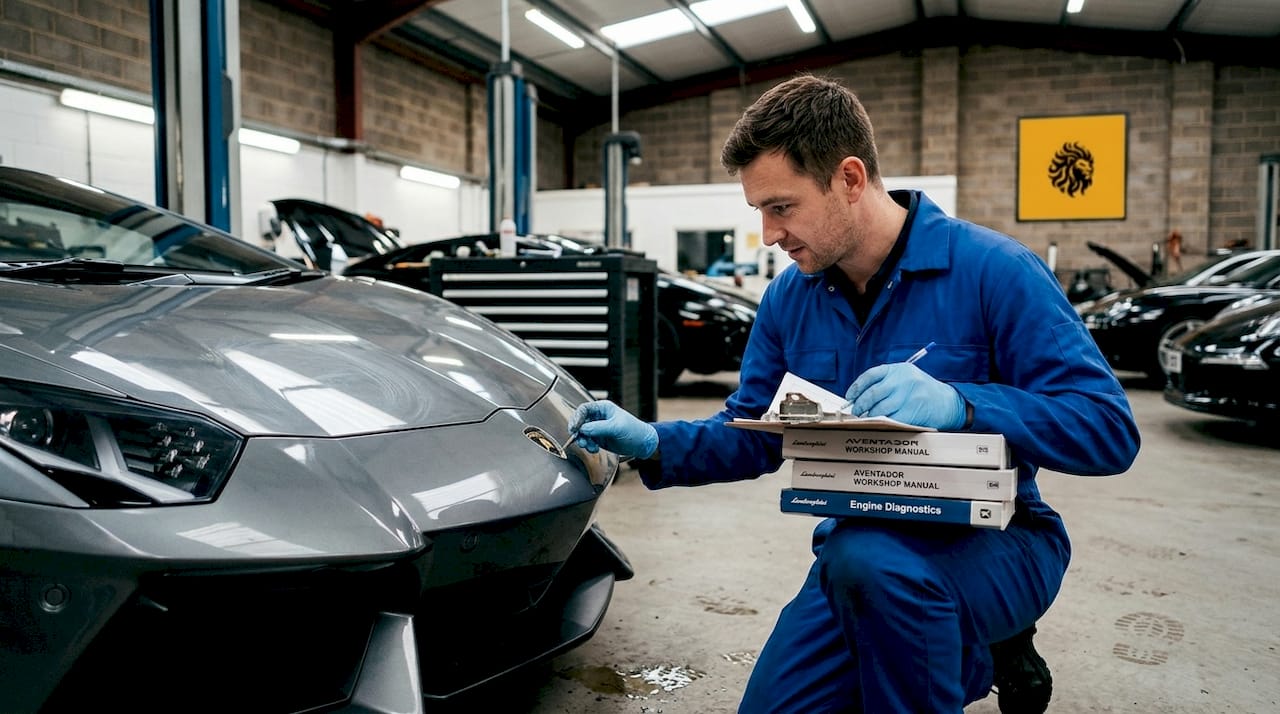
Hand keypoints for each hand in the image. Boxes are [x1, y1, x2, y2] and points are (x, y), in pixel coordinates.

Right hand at [568, 400, 657, 458]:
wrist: (642, 444)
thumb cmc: (633, 431)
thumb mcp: (617, 428)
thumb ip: (599, 428)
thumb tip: (582, 430)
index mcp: (603, 408)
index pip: (584, 409)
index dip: (577, 418)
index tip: (575, 429)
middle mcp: (598, 417)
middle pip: (580, 422)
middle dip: (578, 432)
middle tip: (581, 441)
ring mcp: (597, 428)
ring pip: (582, 433)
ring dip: (583, 441)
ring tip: (590, 447)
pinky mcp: (598, 438)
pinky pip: (587, 441)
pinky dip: (588, 446)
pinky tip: (595, 449)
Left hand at [843, 363, 965, 429]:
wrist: (947, 401)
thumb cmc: (922, 390)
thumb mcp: (906, 377)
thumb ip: (886, 382)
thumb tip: (859, 396)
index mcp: (899, 369)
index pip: (870, 375)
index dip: (856, 387)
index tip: (850, 397)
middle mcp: (903, 380)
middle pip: (872, 393)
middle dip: (860, 405)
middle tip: (856, 411)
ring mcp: (909, 395)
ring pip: (880, 409)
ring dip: (869, 416)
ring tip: (866, 418)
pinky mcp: (913, 411)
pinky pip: (891, 419)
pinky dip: (882, 423)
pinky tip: (879, 423)